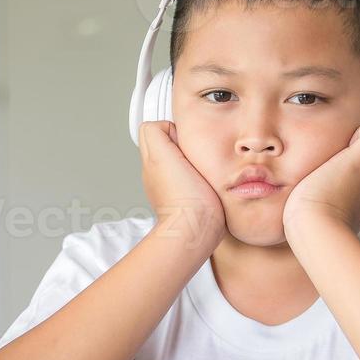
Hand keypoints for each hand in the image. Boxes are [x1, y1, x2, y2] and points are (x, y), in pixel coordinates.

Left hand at [138, 120, 225, 253]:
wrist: (198, 232)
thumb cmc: (185, 199)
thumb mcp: (162, 155)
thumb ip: (156, 133)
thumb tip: (167, 127)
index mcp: (152, 161)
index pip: (156, 129)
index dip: (173, 128)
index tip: (185, 138)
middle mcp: (158, 175)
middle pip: (170, 144)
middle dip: (184, 143)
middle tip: (196, 151)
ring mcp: (173, 189)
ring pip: (183, 161)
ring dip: (195, 160)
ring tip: (203, 167)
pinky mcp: (191, 200)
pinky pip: (194, 179)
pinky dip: (201, 176)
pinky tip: (208, 181)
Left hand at [282, 125, 359, 239]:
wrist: (316, 231)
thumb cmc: (315, 229)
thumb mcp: (332, 218)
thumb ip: (332, 207)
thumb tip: (318, 204)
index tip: (355, 162)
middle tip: (353, 150)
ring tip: (347, 148)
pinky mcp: (357, 163)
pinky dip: (359, 133)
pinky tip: (342, 146)